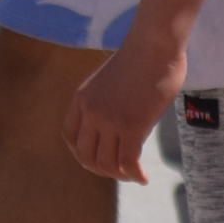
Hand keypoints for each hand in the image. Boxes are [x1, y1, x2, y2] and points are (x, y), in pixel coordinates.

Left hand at [65, 37, 184, 183]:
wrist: (153, 44)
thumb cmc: (139, 58)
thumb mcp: (109, 81)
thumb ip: (105, 101)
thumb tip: (118, 120)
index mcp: (81, 98)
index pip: (70, 136)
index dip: (83, 153)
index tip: (100, 158)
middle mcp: (90, 111)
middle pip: (85, 155)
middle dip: (102, 170)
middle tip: (120, 171)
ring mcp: (109, 120)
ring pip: (106, 164)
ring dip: (120, 175)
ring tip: (134, 175)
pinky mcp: (131, 126)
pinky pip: (128, 163)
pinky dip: (135, 175)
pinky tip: (144, 178)